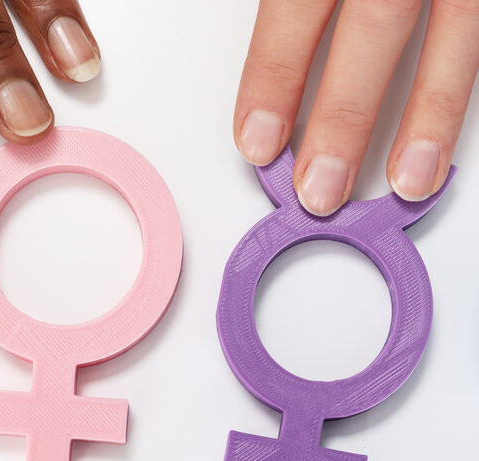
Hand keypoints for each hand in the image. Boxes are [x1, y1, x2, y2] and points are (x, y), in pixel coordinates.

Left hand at [234, 1, 478, 215]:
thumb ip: (300, 0)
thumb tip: (276, 68)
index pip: (295, 7)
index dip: (274, 78)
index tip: (257, 141)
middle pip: (371, 28)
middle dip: (343, 117)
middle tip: (318, 187)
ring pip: (447, 36)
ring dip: (424, 118)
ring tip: (405, 182)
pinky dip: (458, 95)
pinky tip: (442, 147)